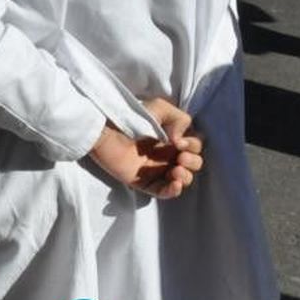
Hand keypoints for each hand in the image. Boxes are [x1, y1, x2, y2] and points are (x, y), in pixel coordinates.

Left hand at [87, 99, 203, 198]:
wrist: (104, 130)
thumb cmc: (130, 116)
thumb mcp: (158, 108)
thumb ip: (179, 119)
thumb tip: (182, 141)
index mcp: (172, 138)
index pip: (195, 146)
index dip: (193, 146)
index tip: (179, 143)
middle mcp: (167, 154)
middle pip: (193, 164)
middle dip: (193, 162)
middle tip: (180, 158)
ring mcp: (156, 169)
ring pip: (182, 179)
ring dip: (185, 177)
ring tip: (175, 171)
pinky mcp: (143, 181)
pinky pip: (163, 192)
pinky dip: (173, 191)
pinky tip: (175, 184)